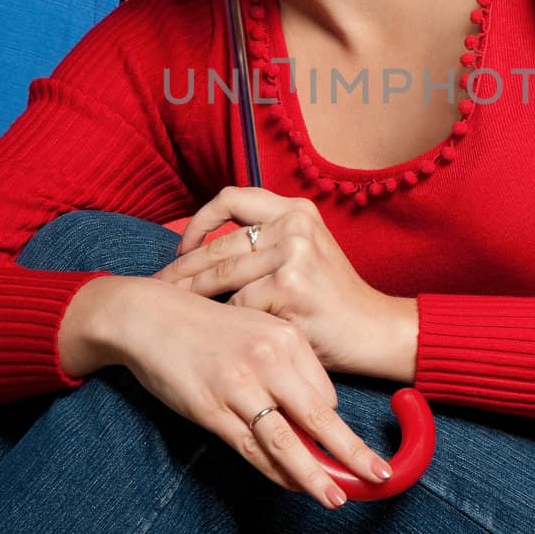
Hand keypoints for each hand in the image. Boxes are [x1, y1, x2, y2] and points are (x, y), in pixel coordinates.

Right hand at [115, 279, 395, 507]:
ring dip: (316, 475)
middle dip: (352, 451)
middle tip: (381, 476)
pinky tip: (292, 485)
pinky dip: (275, 471)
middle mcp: (268, 360)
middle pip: (320, 416)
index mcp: (286, 337)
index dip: (334, 423)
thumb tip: (312, 413)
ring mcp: (239, 386)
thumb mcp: (254, 330)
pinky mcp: (211, 409)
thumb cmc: (203, 326)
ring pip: (287, 441)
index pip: (326, 391)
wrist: (147, 316)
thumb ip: (284, 365)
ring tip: (338, 498)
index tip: (341, 445)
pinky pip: (252, 449)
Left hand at [152, 187, 410, 378]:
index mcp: (296, 210)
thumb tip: (200, 249)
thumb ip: (266, 241)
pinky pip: (239, 307)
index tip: (183, 248)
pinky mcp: (289, 288)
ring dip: (193, 298)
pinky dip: (229, 324)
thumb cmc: (332, 299)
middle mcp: (295, 224)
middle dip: (181, 270)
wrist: (375, 331)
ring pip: (222, 278)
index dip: (198, 222)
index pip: (230, 198)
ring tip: (173, 312)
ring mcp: (293, 254)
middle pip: (219, 245)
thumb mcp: (307, 252)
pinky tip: (218, 336)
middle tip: (159, 288)